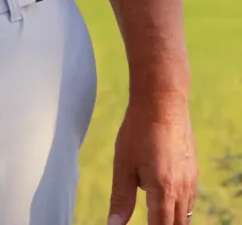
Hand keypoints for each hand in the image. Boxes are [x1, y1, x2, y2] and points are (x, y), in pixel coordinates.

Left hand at [107, 95, 196, 224]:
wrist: (162, 100)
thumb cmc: (138, 130)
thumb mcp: (123, 164)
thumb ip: (121, 199)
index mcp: (163, 191)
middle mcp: (182, 190)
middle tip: (148, 220)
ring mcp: (191, 180)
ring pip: (186, 214)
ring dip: (172, 220)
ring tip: (156, 216)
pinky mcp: (193, 170)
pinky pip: (190, 199)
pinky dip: (180, 207)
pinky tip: (167, 199)